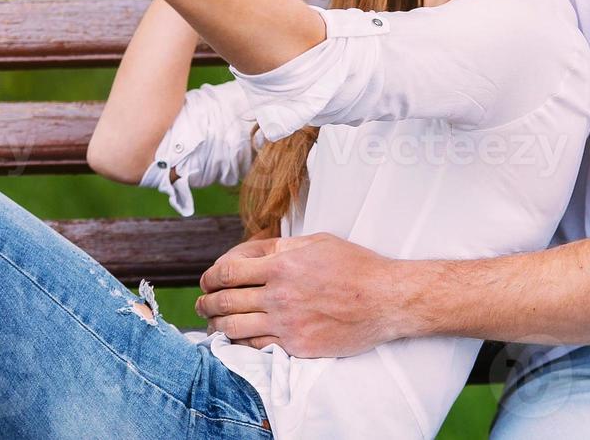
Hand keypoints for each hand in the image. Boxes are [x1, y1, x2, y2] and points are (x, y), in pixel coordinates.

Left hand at [195, 233, 403, 356]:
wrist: (386, 299)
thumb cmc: (355, 266)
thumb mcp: (316, 242)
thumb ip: (280, 248)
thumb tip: (251, 253)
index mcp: (281, 266)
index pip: (228, 272)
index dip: (210, 277)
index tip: (207, 280)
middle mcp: (279, 296)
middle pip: (225, 301)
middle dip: (206, 302)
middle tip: (203, 303)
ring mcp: (288, 324)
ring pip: (234, 328)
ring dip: (216, 325)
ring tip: (211, 322)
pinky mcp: (298, 346)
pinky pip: (257, 347)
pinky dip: (239, 343)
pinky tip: (236, 339)